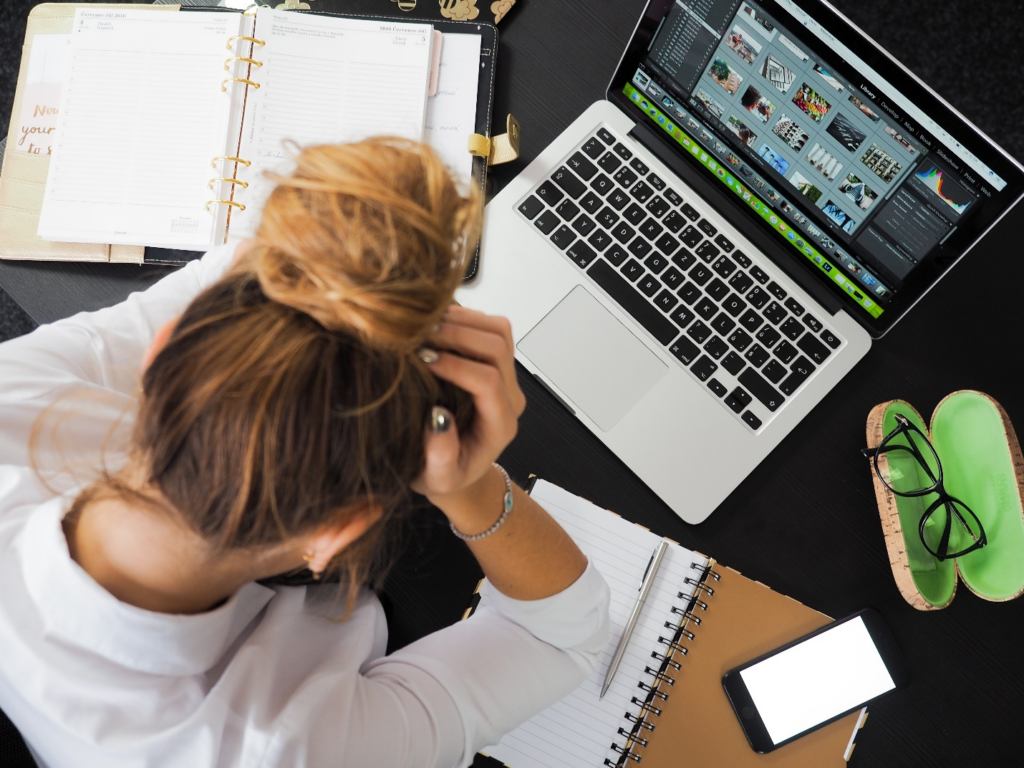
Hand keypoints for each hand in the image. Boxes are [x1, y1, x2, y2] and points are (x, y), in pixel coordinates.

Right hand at [412, 306, 525, 501]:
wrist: (456, 467)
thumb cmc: (445, 474)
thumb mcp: (437, 478)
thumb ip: (440, 456)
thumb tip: (438, 418)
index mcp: (500, 424)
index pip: (488, 382)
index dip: (456, 366)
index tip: (422, 360)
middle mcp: (509, 396)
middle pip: (497, 348)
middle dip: (457, 335)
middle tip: (419, 335)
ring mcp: (505, 376)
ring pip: (498, 330)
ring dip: (462, 320)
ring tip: (424, 325)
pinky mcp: (495, 361)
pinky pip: (490, 326)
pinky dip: (463, 317)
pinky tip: (433, 324)